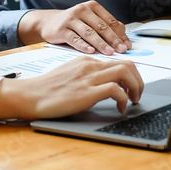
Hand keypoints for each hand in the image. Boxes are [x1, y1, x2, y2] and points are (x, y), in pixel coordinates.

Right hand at [0, 57, 143, 119]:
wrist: (31, 95)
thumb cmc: (47, 89)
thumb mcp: (70, 75)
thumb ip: (86, 75)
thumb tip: (104, 85)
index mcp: (86, 60)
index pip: (118, 61)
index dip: (130, 75)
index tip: (131, 88)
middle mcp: (90, 65)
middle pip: (127, 64)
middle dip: (138, 80)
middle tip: (137, 94)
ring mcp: (89, 77)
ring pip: (125, 72)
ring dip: (135, 87)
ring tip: (132, 101)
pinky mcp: (87, 92)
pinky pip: (115, 90)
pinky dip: (123, 99)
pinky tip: (119, 109)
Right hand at [18, 1, 130, 54]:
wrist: (48, 23)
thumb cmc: (73, 24)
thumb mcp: (90, 21)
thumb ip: (105, 26)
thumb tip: (124, 36)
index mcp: (92, 6)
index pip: (110, 21)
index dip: (120, 34)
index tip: (127, 45)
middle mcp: (82, 10)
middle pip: (101, 26)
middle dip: (113, 39)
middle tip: (122, 50)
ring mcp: (71, 19)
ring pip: (89, 32)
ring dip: (101, 44)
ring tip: (109, 53)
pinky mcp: (61, 29)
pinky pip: (75, 38)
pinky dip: (83, 45)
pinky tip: (91, 51)